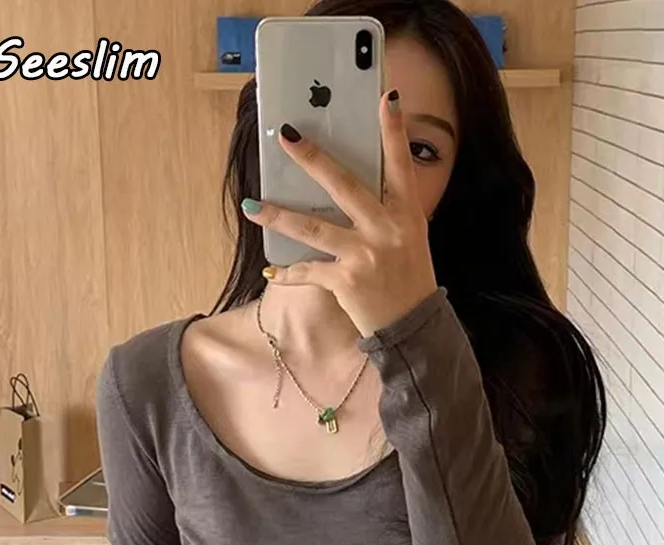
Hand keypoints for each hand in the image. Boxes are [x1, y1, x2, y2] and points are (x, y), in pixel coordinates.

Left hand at [242, 90, 438, 337]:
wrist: (413, 327)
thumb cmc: (409, 279)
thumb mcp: (412, 238)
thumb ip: (388, 211)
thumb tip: (351, 186)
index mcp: (407, 215)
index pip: (401, 165)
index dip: (395, 131)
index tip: (385, 98)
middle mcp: (386, 230)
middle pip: (344, 186)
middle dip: (312, 159)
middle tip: (286, 136)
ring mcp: (365, 256)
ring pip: (312, 228)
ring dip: (277, 216)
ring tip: (251, 205)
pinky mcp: (346, 282)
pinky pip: (309, 272)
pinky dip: (288, 273)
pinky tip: (270, 271)